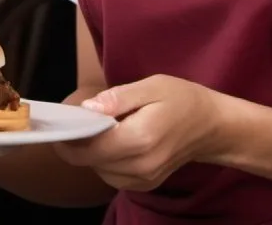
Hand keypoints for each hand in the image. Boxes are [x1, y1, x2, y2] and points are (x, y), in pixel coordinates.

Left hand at [55, 75, 230, 191]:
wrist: (210, 125)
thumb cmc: (181, 98)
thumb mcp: (152, 86)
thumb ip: (118, 98)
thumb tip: (87, 109)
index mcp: (140, 138)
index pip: (91, 147)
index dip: (70, 137)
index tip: (60, 123)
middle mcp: (140, 165)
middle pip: (92, 161)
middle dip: (80, 143)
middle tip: (78, 120)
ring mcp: (143, 179)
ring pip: (100, 170)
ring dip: (93, 152)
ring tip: (101, 129)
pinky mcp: (145, 185)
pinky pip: (113, 176)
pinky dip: (107, 161)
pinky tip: (116, 142)